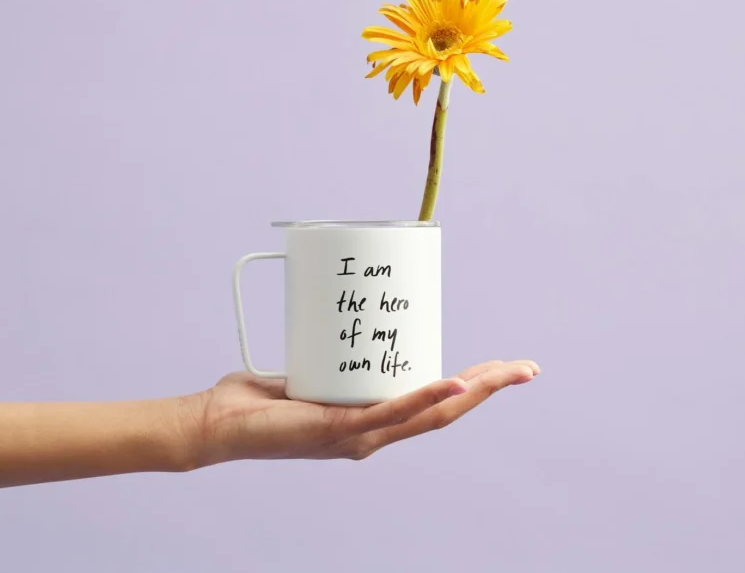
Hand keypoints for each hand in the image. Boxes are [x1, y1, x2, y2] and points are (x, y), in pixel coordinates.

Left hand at [184, 359, 539, 466]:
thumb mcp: (310, 370)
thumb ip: (330, 353)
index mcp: (371, 420)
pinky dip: (425, 398)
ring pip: (430, 415)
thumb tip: (343, 308)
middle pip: (445, 412)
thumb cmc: (258, 400)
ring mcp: (359, 436)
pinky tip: (455, 385)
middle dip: (490, 389)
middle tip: (526, 368)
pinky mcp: (339, 429)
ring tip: (507, 372)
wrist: (218, 423)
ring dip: (473, 392)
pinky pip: (390, 413)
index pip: (433, 404)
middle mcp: (373, 434)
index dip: (472, 388)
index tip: (503, 367)